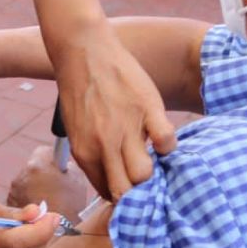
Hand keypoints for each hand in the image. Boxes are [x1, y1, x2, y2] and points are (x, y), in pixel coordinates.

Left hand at [8, 146, 88, 221]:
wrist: (57, 234)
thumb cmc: (71, 205)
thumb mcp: (76, 179)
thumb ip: (67, 166)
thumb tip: (62, 163)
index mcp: (38, 164)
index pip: (43, 152)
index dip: (52, 159)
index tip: (57, 166)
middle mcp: (22, 175)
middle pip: (33, 169)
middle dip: (42, 175)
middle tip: (55, 186)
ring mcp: (14, 190)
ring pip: (25, 184)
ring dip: (34, 189)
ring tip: (49, 202)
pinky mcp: (10, 205)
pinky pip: (20, 198)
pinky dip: (28, 202)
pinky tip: (40, 212)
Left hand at [53, 23, 173, 201]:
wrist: (82, 50)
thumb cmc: (79, 90)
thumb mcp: (77, 128)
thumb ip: (94, 154)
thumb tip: (113, 179)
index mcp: (85, 152)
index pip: (108, 193)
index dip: (122, 196)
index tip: (132, 191)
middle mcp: (104, 145)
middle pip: (127, 191)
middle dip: (138, 194)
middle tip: (147, 184)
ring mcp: (126, 127)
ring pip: (145, 173)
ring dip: (153, 172)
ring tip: (155, 161)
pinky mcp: (146, 108)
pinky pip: (166, 140)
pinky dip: (169, 145)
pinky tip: (162, 137)